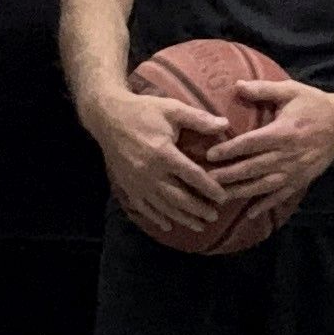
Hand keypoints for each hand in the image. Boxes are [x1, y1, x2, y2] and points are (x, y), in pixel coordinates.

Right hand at [87, 85, 227, 246]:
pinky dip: (156, 219)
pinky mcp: (127, 186)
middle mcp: (151, 172)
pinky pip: (143, 208)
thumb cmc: (143, 111)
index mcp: (164, 153)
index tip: (224, 198)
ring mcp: (137, 182)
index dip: (210, 188)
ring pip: (163, 206)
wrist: (108, 116)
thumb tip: (225, 124)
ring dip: (182, 218)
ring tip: (199, 226)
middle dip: (198, 209)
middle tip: (214, 217)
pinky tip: (168, 226)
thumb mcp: (172, 109)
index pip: (193, 176)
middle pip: (179, 197)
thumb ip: (199, 119)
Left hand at [204, 78, 333, 214]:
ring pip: (263, 185)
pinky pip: (281, 196)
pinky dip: (266, 205)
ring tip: (221, 196)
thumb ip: (264, 89)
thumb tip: (236, 86)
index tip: (210, 155)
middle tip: (207, 180)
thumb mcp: (291, 90)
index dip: (229, 150)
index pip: (250, 143)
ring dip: (241, 192)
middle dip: (229, 175)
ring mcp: (295, 170)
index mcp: (282, 132)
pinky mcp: (302, 180)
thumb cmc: (314, 105)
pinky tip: (250, 213)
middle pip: (252, 168)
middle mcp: (287, 155)